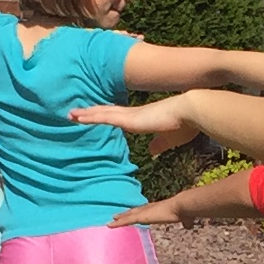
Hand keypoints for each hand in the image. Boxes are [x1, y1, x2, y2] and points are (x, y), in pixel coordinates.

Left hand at [71, 97, 198, 135]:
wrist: (192, 111)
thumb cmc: (187, 124)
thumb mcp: (171, 139)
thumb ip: (160, 144)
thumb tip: (151, 151)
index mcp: (143, 118)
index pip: (121, 116)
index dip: (108, 115)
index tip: (98, 115)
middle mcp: (134, 114)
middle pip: (108, 112)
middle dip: (92, 112)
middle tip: (77, 113)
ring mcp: (130, 115)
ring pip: (102, 113)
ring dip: (86, 114)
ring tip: (71, 115)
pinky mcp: (129, 119)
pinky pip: (104, 118)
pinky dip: (90, 117)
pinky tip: (78, 117)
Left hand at [108, 196, 186, 226]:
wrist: (181, 206)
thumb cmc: (184, 210)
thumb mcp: (184, 218)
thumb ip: (186, 221)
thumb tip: (190, 224)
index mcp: (159, 208)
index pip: (147, 210)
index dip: (140, 211)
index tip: (135, 212)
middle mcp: (150, 208)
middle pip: (135, 211)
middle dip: (127, 213)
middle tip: (118, 214)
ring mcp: (144, 212)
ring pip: (129, 216)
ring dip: (121, 218)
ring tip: (112, 219)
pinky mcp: (141, 217)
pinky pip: (126, 221)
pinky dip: (118, 223)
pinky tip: (110, 225)